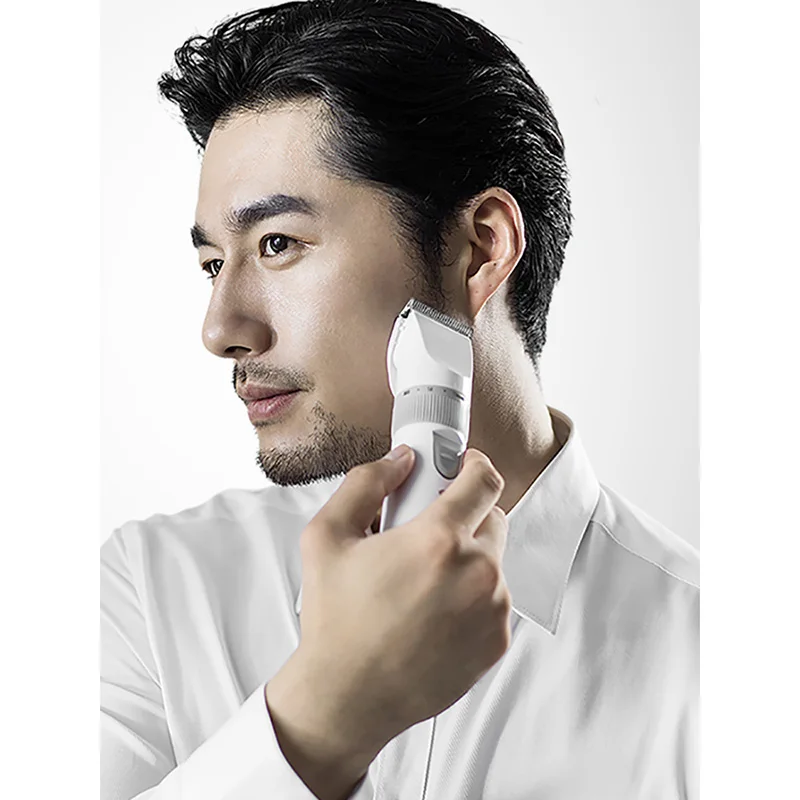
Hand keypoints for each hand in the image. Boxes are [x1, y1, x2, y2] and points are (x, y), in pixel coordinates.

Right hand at [266, 444, 510, 790]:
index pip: (484, 480)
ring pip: (494, 561)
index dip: (473, 464)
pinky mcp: (497, 642)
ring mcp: (492, 610)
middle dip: (465, 516)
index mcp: (439, 541)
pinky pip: (494, 601)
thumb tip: (400, 460)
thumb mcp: (327, 536)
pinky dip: (472, 598)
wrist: (348, 697)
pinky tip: (434, 613)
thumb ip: (365, 483)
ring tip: (423, 583)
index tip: (461, 467)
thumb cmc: (335, 620)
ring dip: (468, 559)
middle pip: (492, 519)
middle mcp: (477, 573)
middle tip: (426, 534)